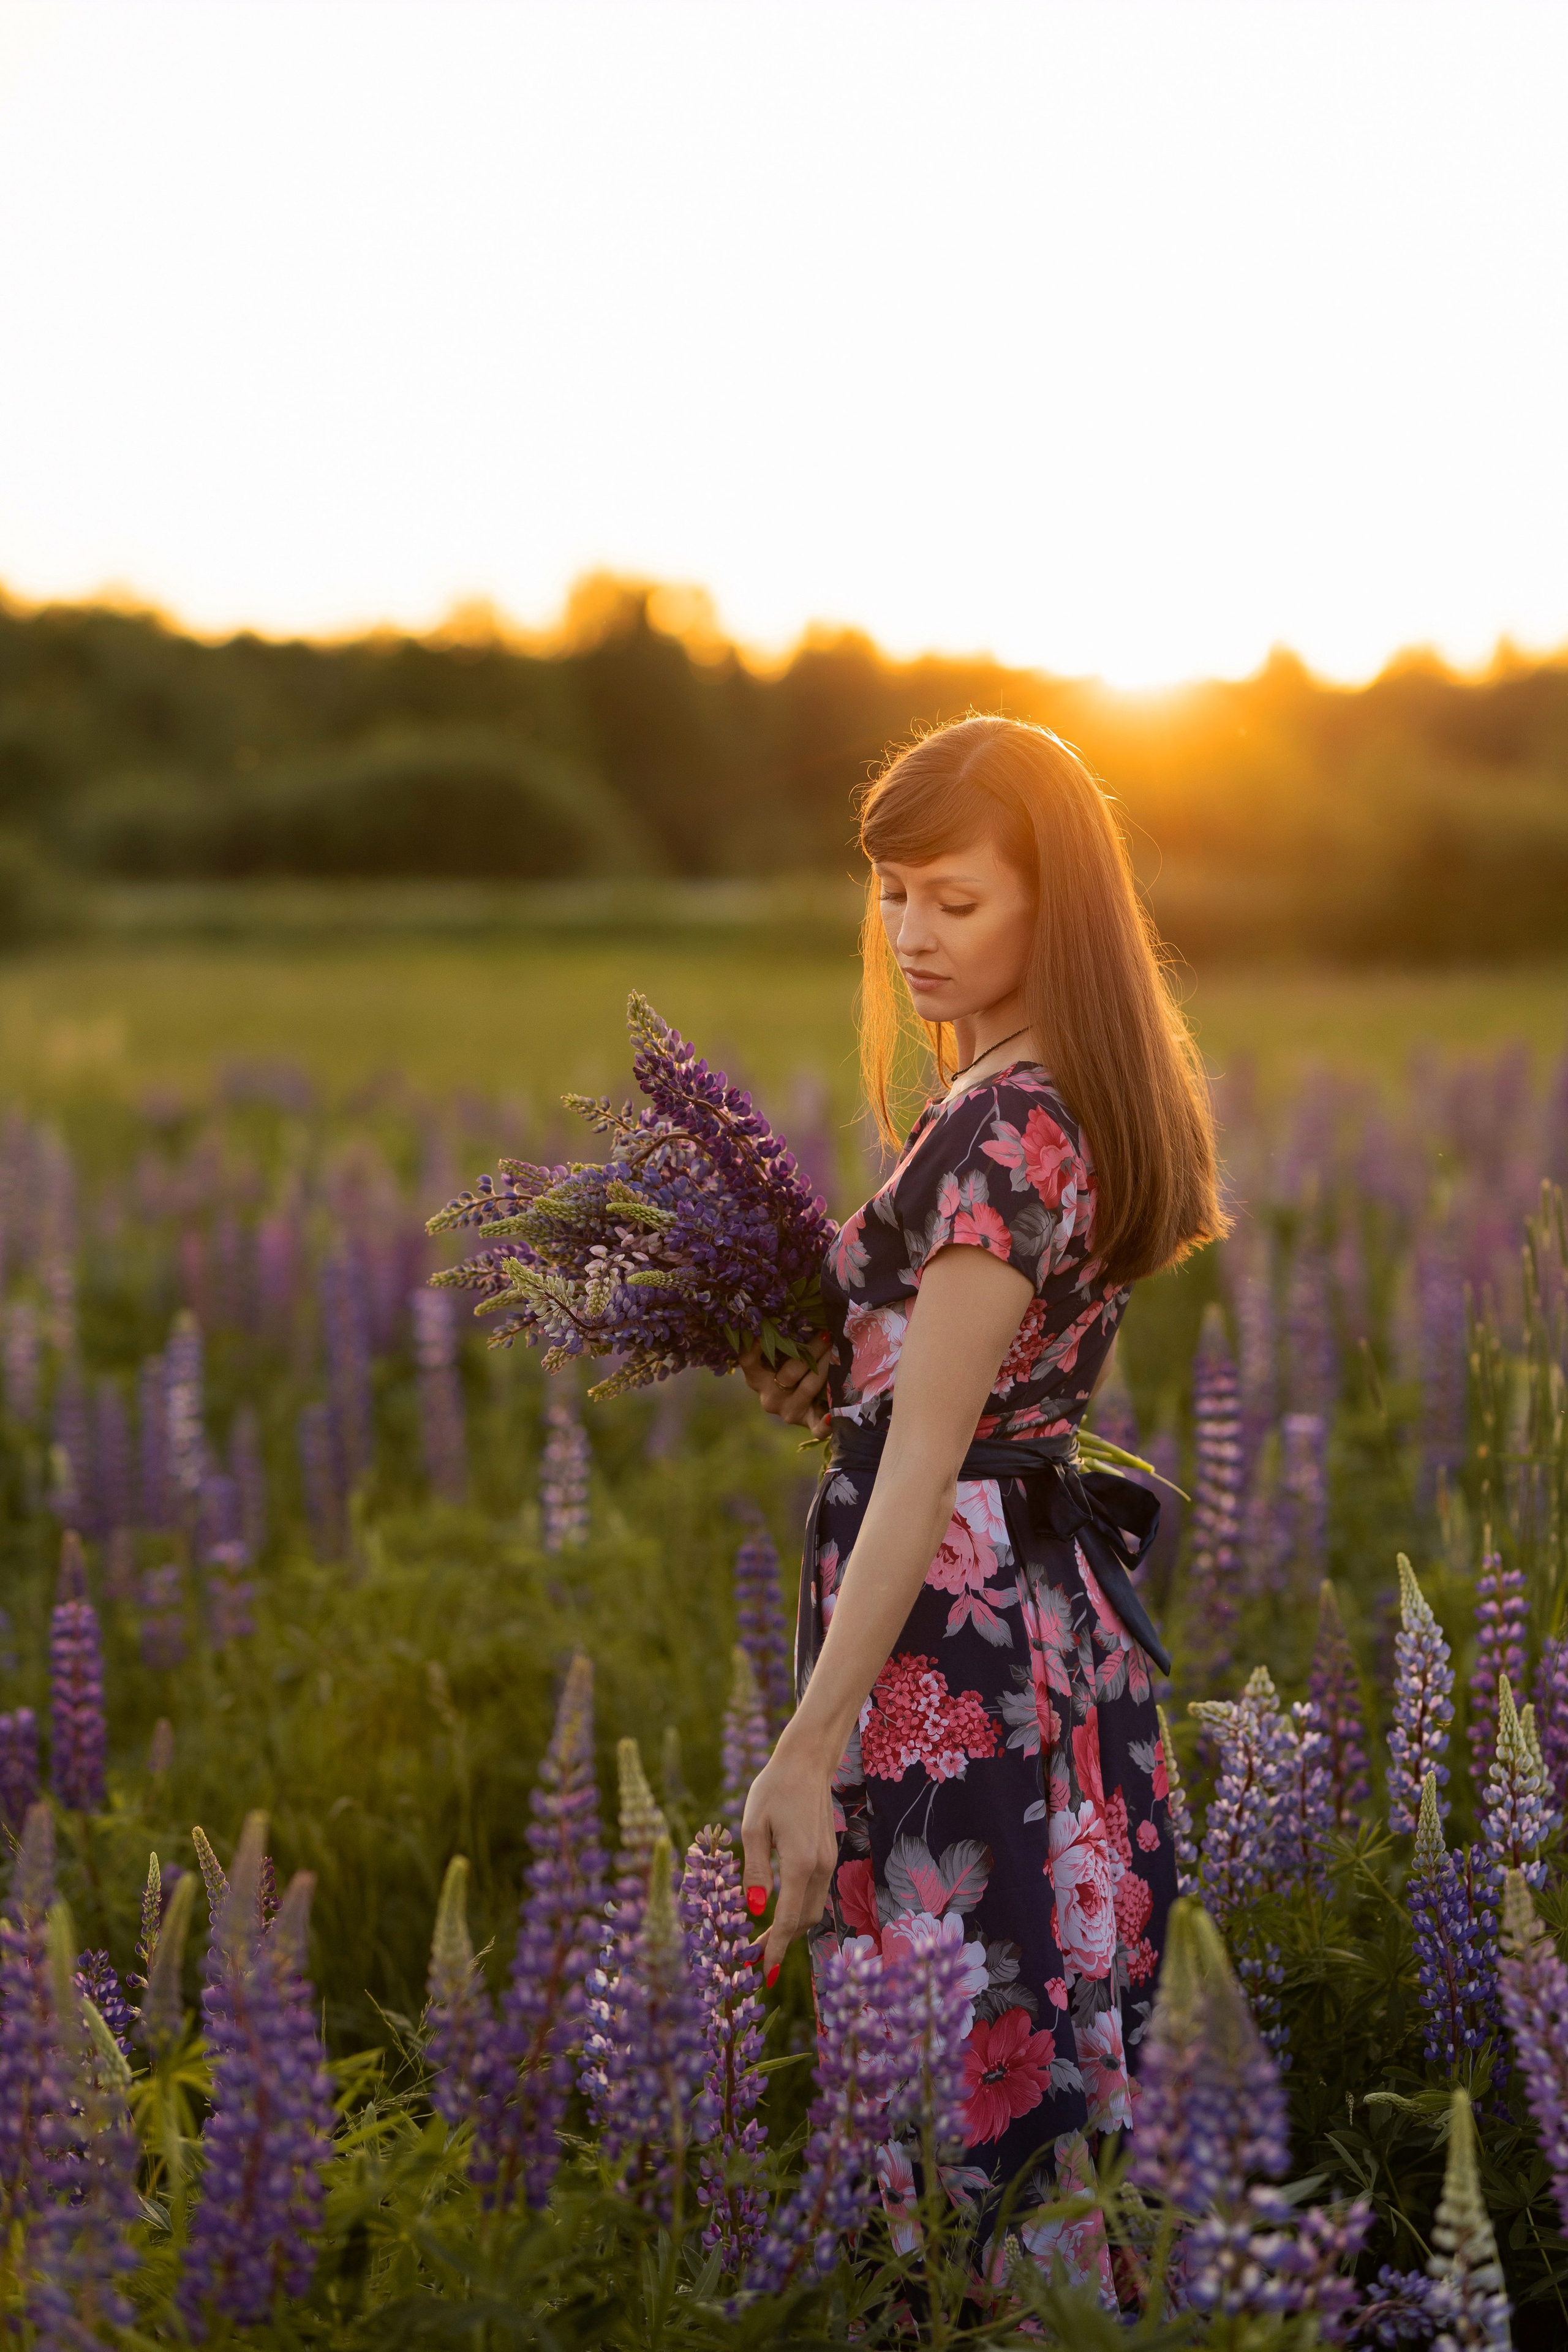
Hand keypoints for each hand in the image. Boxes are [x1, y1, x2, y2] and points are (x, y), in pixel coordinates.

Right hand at [737, 1332, 831, 1438]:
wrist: (810, 1404)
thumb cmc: (795, 1368)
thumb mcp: (783, 1357)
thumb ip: (784, 1341)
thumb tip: (798, 1312)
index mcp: (758, 1379)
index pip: (749, 1362)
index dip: (754, 1348)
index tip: (763, 1332)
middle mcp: (770, 1398)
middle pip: (789, 1373)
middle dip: (812, 1350)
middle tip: (828, 1333)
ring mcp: (789, 1413)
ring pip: (807, 1388)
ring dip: (826, 1367)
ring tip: (840, 1351)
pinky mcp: (808, 1424)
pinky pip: (817, 1427)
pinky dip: (826, 1421)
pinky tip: (834, 1414)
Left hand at [740, 1729, 840, 1979]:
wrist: (807, 1762)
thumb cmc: (773, 1790)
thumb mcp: (753, 1828)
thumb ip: (755, 1871)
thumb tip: (755, 1909)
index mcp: (800, 1863)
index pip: (787, 1919)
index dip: (774, 1948)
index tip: (763, 1973)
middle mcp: (819, 1867)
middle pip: (803, 1921)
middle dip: (781, 1943)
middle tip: (754, 1958)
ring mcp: (827, 1861)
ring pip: (812, 1909)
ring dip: (791, 1928)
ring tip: (763, 1940)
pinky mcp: (827, 1854)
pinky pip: (815, 1893)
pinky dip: (799, 1909)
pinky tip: (779, 1910)